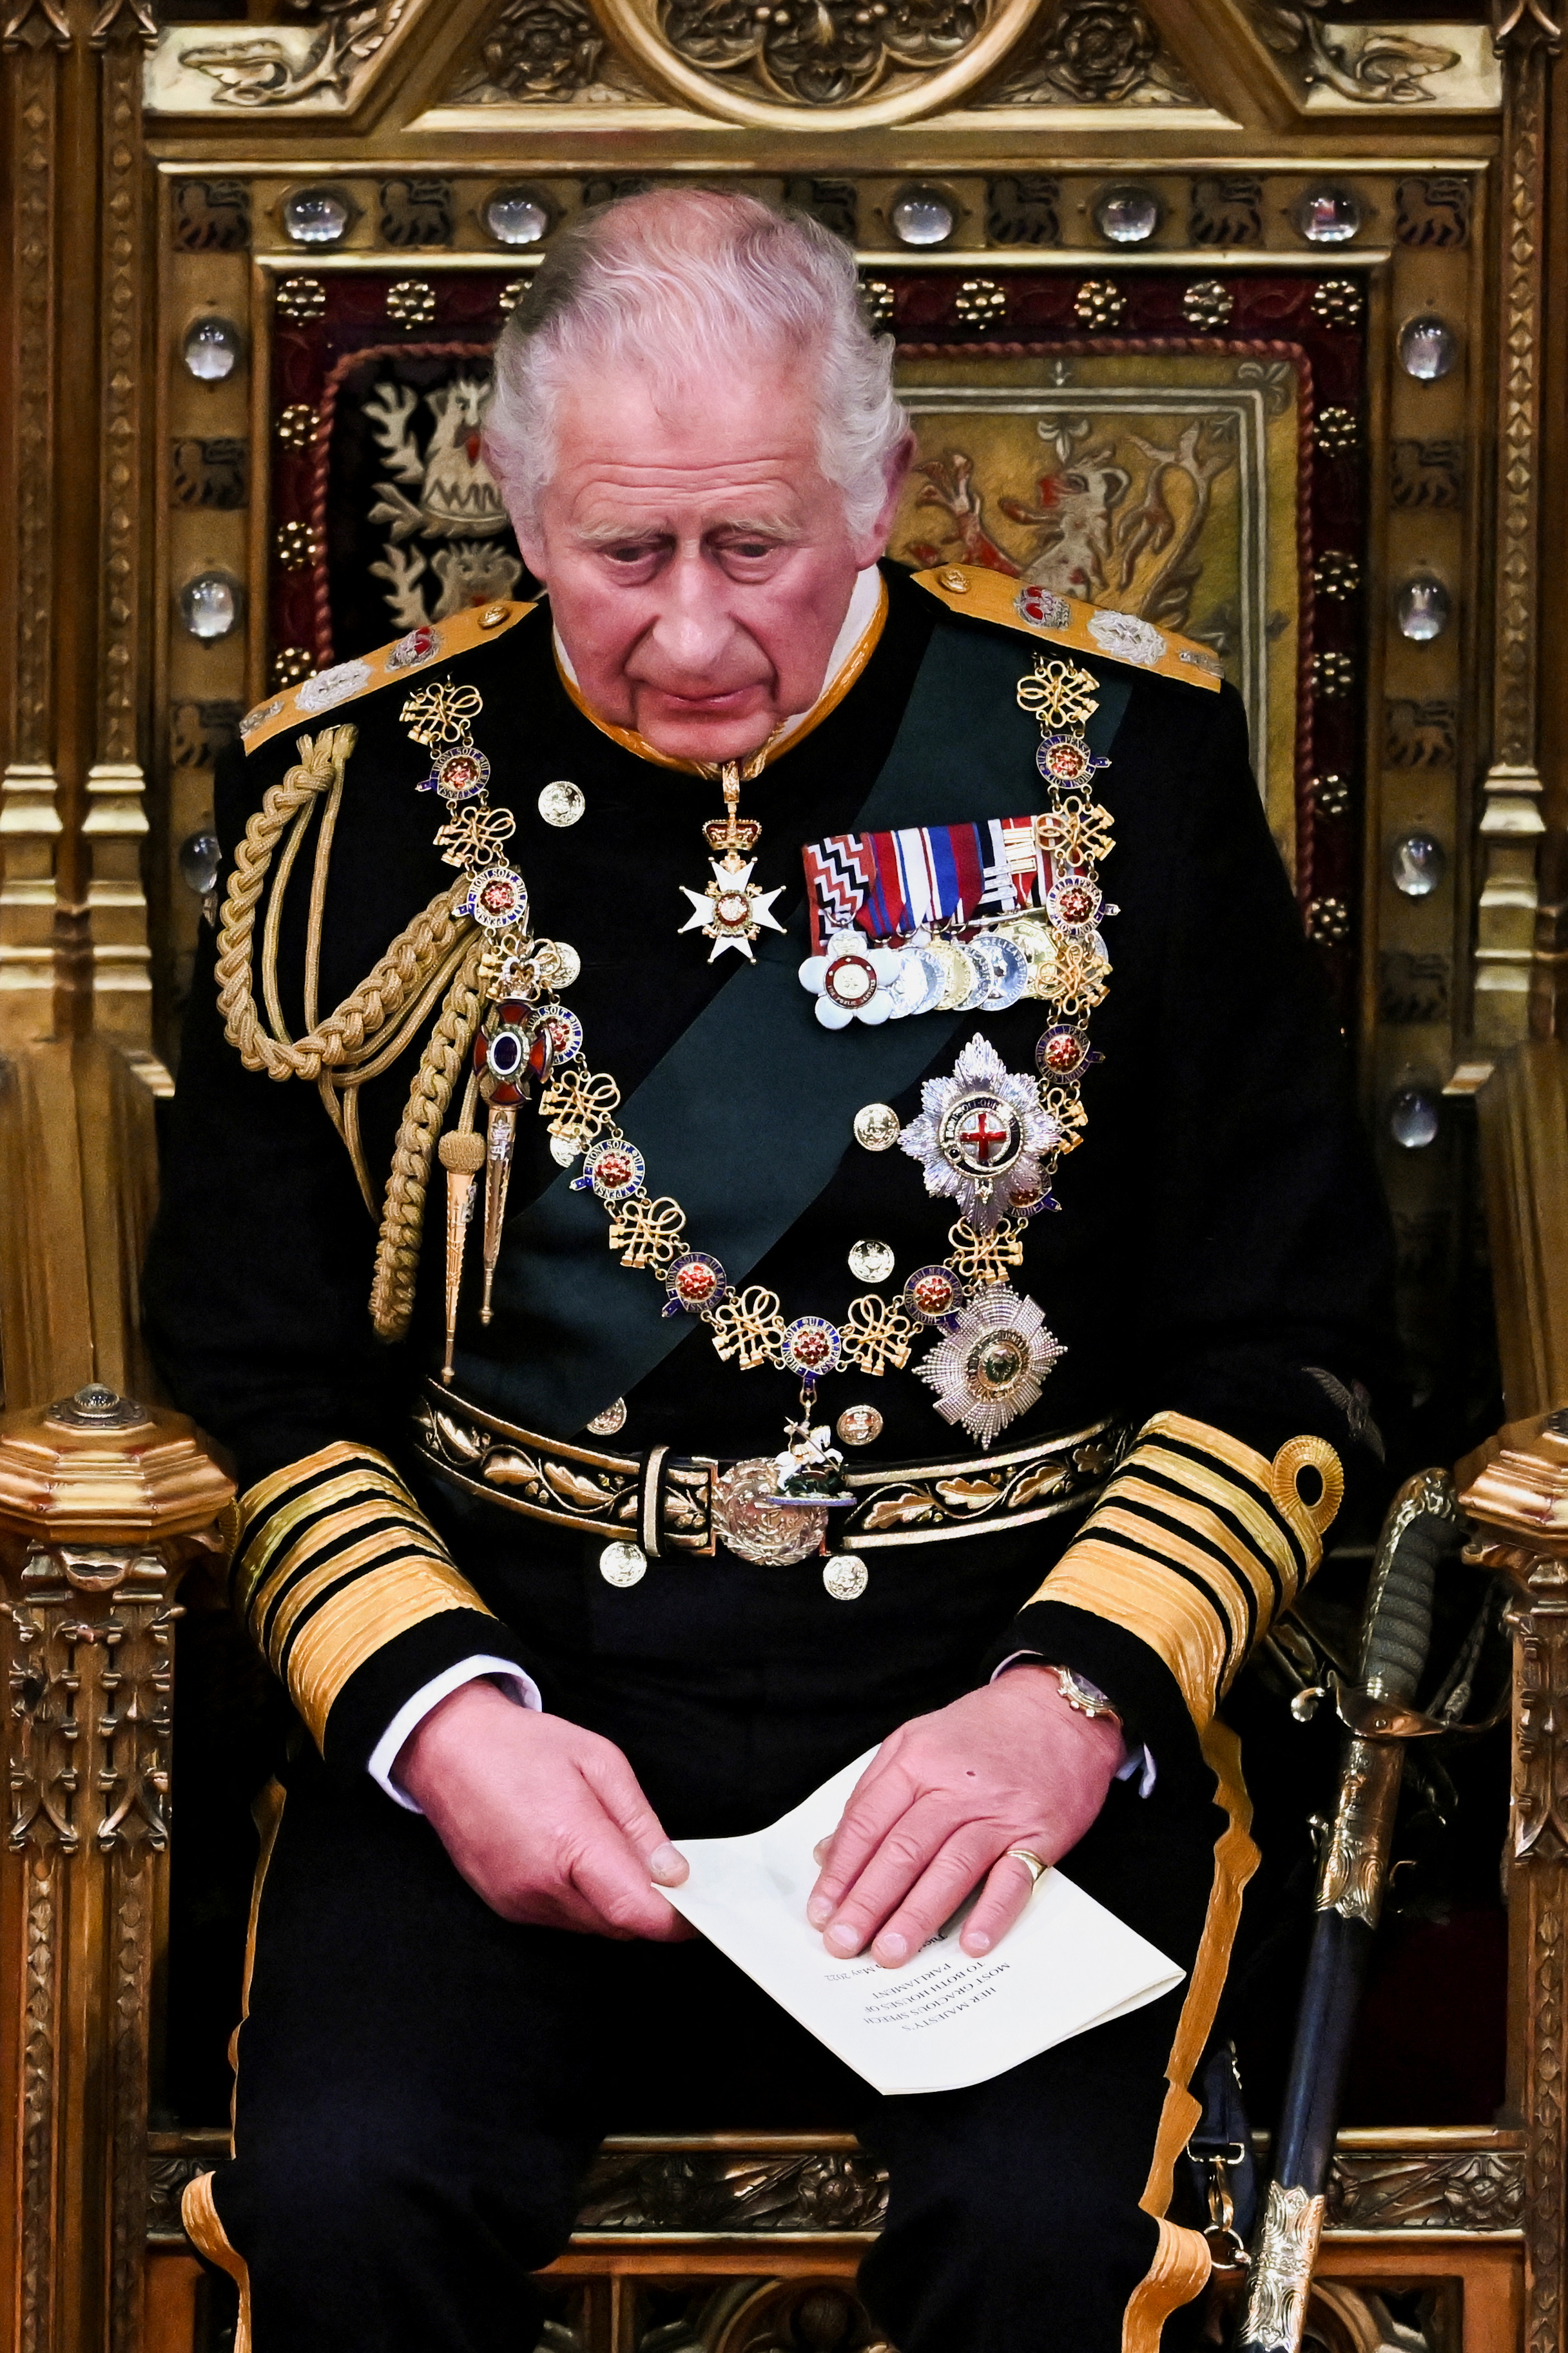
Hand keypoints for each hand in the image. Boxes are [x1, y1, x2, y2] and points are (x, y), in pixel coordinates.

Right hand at [395, 1680, 693, 1940]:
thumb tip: (672, 1872)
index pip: (634, 1910)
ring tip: (609, 1850)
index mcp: (569, 1842)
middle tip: (664, 1870)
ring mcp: (517, 1901)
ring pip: (590, 1925)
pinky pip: (561, 1918)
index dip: (675, 1920)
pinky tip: (577, 1860)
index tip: (700, 1910)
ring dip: (613, 1902)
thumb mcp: (599, 1761)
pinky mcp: (504, 1906)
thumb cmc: (523, 1747)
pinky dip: (582, 1899)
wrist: (449, 1749)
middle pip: (617, 1924)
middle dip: (648, 1906)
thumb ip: (639, 1823)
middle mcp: (540, 1884)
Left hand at [806, 1668, 1123, 1968]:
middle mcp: (954, 1786)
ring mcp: (998, 1811)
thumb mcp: (917, 1741)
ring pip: (950, 1867)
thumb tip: (830, 1852)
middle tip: (843, 1944)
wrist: (1059, 1707)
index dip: (841, 1872)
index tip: (821, 1912)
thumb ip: (873, 1794)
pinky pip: (1013, 1876)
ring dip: (918, 1915)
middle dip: (868, 1903)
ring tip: (891, 1953)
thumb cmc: (983, 1729)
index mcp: (916, 1761)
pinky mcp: (1039, 1831)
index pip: (868, 1824)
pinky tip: (971, 1943)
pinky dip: (992, 1911)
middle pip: (902, 1850)